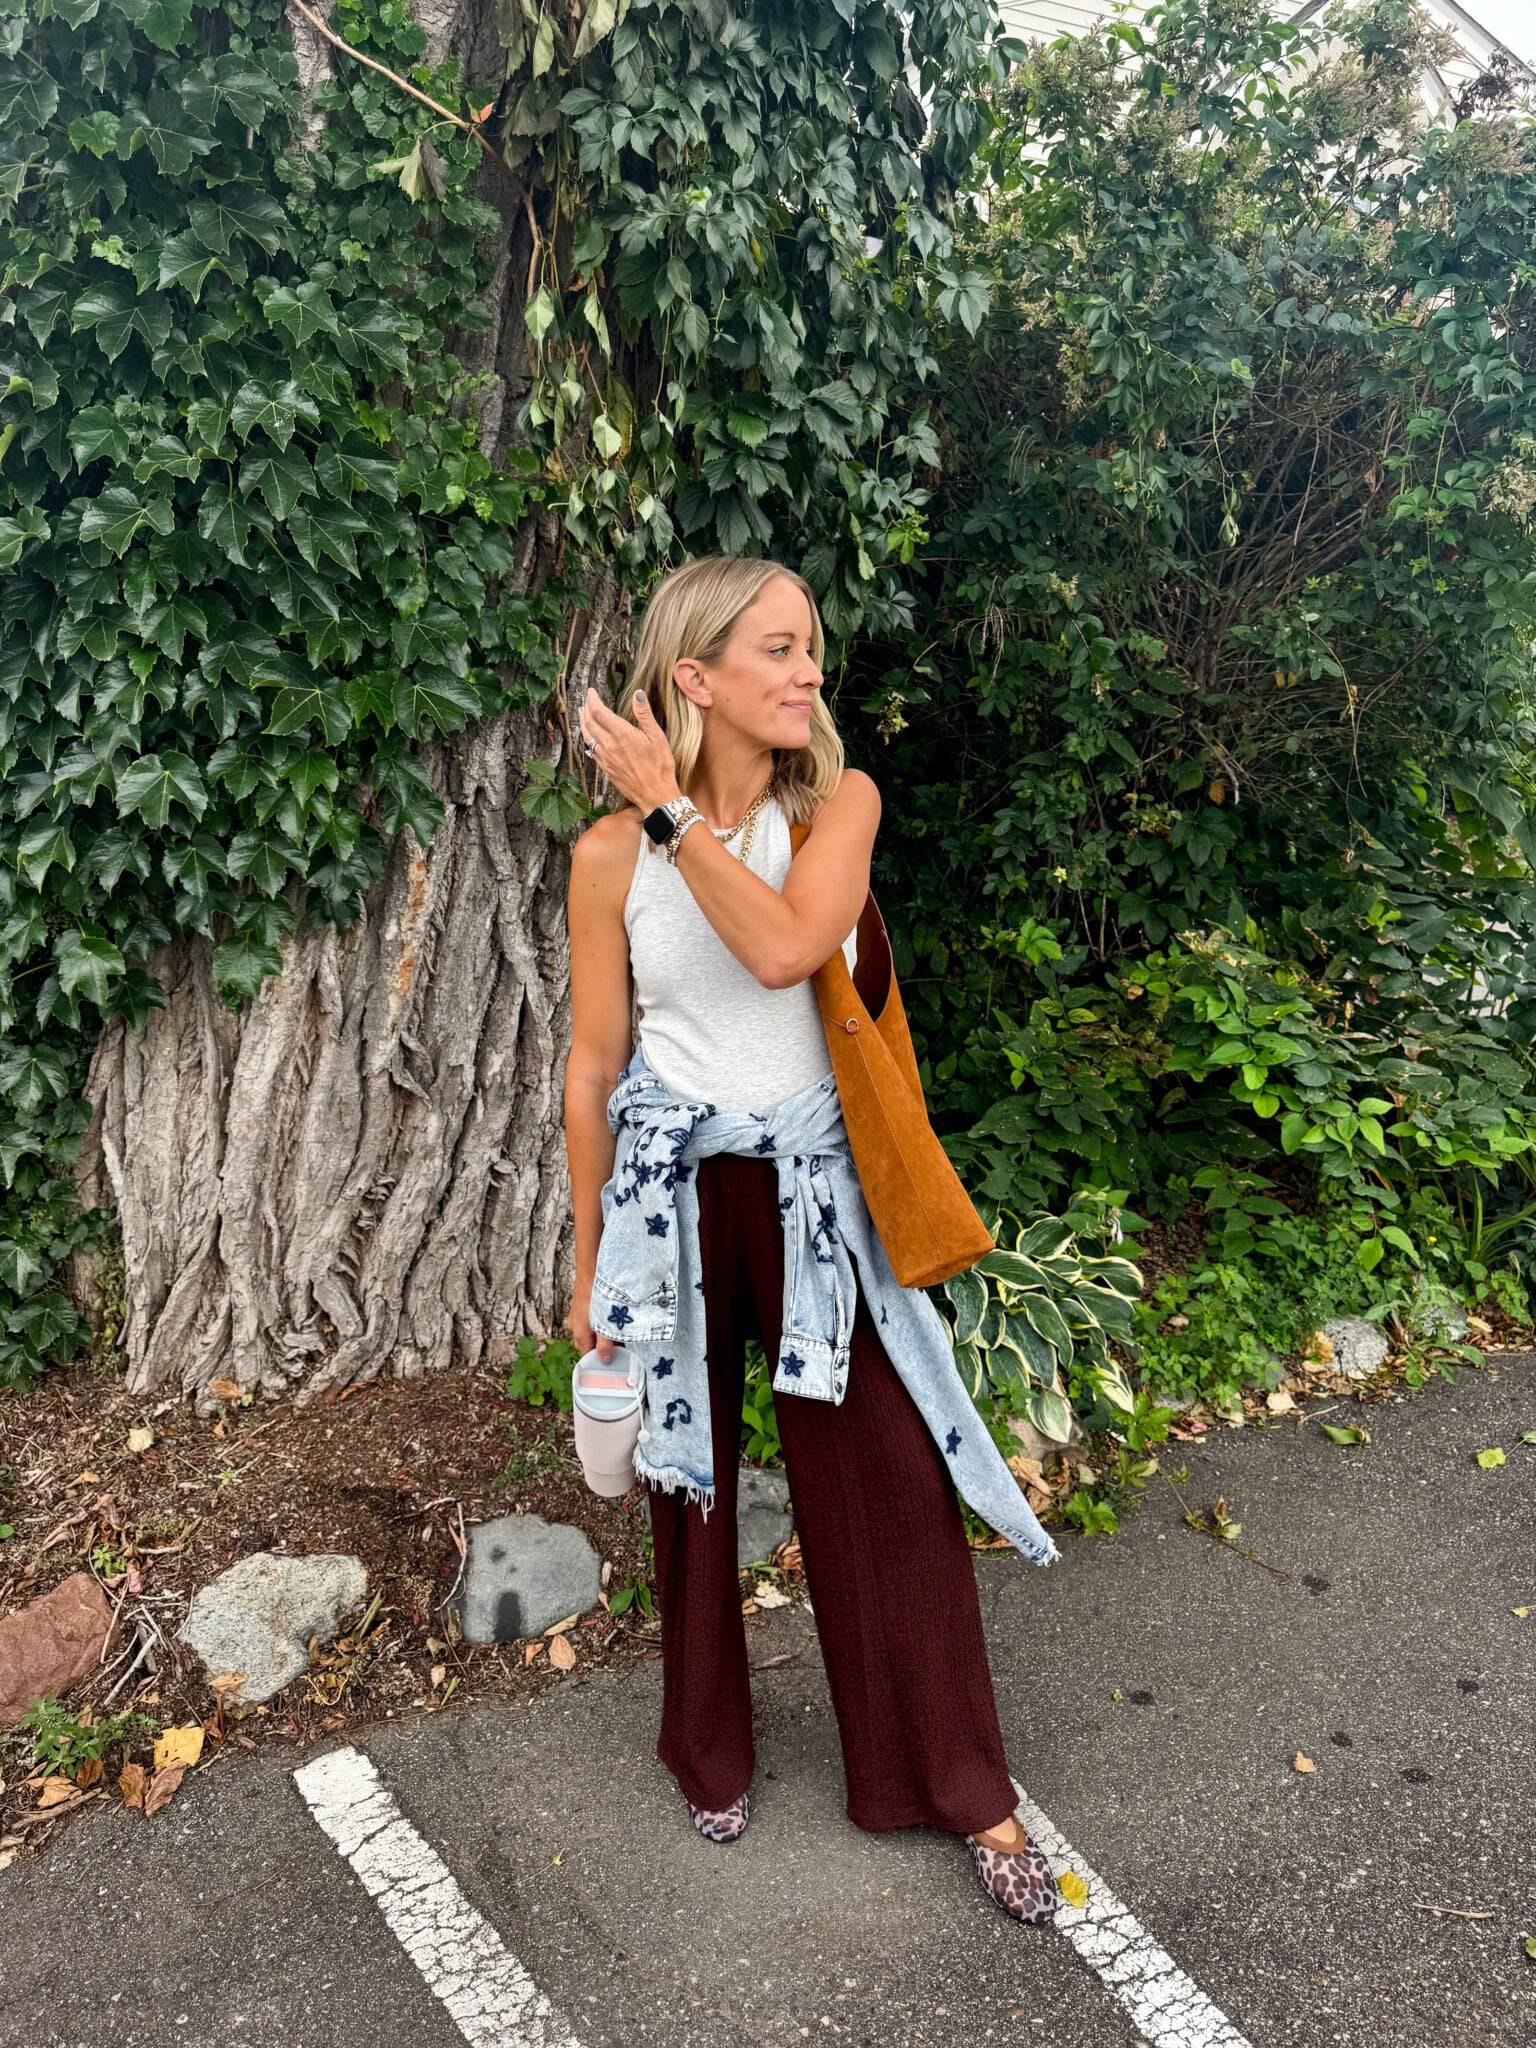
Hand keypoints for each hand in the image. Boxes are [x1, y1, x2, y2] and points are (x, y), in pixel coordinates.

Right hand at [568, 1275, 614, 1362]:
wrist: (590, 1270)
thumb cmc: (596, 1295)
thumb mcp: (604, 1324)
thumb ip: (604, 1344)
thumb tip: (605, 1360)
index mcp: (579, 1334)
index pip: (588, 1356)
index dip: (601, 1360)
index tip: (616, 1359)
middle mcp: (575, 1327)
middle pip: (590, 1345)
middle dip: (604, 1346)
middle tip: (621, 1343)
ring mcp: (578, 1317)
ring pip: (592, 1332)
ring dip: (604, 1333)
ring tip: (619, 1329)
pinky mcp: (583, 1307)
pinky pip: (592, 1321)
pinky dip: (601, 1322)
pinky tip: (613, 1317)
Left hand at [580, 685, 680, 814]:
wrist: (655, 796)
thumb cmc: (660, 767)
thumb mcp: (658, 737)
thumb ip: (645, 714)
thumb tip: (638, 694)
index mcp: (621, 734)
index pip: (599, 711)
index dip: (592, 699)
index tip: (591, 691)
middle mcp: (609, 745)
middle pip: (589, 722)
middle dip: (585, 708)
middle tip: (586, 700)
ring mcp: (605, 758)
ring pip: (587, 736)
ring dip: (583, 723)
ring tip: (582, 714)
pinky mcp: (605, 769)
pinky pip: (591, 750)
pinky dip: (587, 739)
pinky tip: (589, 737)